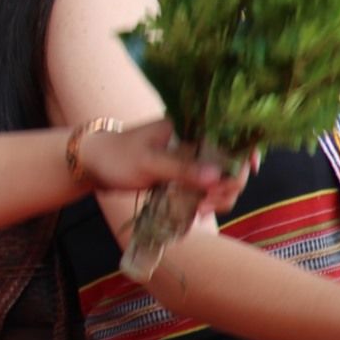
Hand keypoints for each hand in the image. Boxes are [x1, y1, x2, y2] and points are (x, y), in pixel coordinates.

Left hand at [77, 119, 248, 213]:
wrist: (92, 164)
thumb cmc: (116, 156)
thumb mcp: (148, 162)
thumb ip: (182, 168)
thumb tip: (217, 177)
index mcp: (190, 126)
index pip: (231, 135)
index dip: (246, 152)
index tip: (248, 172)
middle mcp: (195, 141)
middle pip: (231, 163)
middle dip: (228, 184)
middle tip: (207, 201)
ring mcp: (191, 161)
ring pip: (221, 180)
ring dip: (218, 198)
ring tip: (198, 209)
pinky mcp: (184, 177)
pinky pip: (206, 190)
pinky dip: (207, 202)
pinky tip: (194, 212)